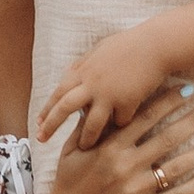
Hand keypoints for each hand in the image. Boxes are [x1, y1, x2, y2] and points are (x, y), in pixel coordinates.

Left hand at [36, 23, 184, 147]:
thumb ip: (83, 64)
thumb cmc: (129, 45)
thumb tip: (69, 72)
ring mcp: (109, 94)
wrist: (155, 45)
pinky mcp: (127, 102)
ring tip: (84, 148)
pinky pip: (120, 122)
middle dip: (51, 125)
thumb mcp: (99, 50)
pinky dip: (120, 126)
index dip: (47, 108)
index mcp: (83, 70)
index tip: (38, 123)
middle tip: (41, 140)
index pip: (58, 92)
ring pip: (91, 123)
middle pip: (65, 108)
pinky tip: (122, 131)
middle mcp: (92, 83)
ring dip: (86, 138)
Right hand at [46, 85, 193, 193]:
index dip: (168, 102)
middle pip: (167, 138)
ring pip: (176, 167)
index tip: (186, 90)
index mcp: (109, 148)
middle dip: (191, 121)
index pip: (146, 118)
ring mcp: (136, 191)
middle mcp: (125, 166)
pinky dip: (193, 186)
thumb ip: (88, 127)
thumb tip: (99, 101)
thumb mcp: (71, 150)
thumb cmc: (67, 183)